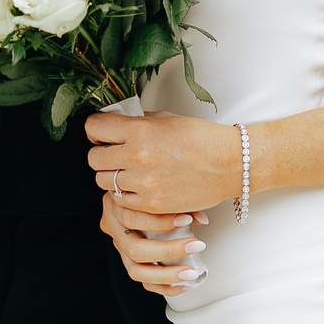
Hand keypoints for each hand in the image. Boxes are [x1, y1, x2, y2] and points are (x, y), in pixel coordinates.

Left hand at [85, 109, 239, 218]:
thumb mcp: (165, 119)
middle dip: (101, 154)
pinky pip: (121, 201)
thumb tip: (114, 125)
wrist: (229, 164)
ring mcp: (143, 183)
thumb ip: (136, 123)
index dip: (95, 130)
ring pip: (104, 182)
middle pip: (94, 159)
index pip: (93, 128)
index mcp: (140, 130)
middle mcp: (137, 156)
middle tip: (114, 153)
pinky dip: (125, 194)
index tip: (101, 133)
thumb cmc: (201, 138)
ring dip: (112, 176)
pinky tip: (139, 185)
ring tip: (128, 171)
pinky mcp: (151, 204)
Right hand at [98, 191, 205, 297]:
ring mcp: (119, 247)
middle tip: (195, 246)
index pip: (133, 218)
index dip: (160, 222)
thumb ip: (177, 200)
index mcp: (115, 205)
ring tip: (190, 273)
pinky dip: (164, 286)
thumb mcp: (158, 185)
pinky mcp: (129, 261)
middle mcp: (113, 228)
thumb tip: (201, 219)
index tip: (187, 220)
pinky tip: (183, 285)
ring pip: (135, 270)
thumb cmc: (149, 184)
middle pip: (134, 248)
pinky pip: (143, 282)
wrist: (136, 190)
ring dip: (166, 274)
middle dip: (168, 250)